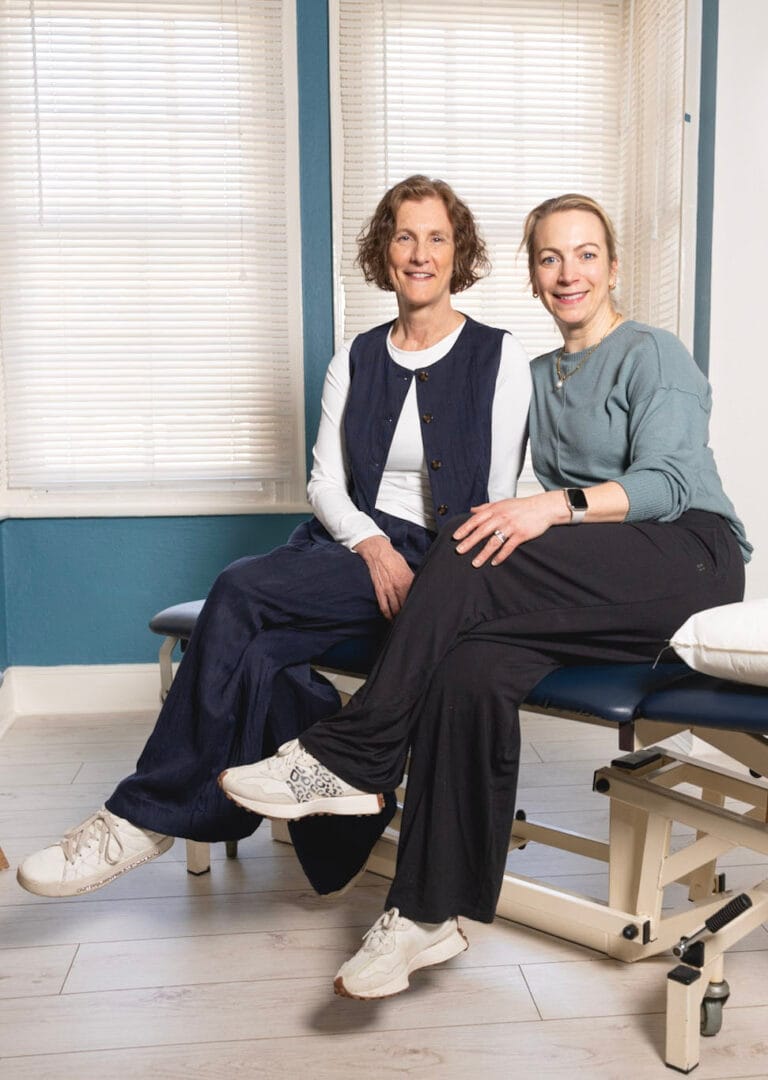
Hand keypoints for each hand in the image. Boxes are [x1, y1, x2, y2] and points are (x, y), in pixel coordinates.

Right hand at [354, 535, 414, 618]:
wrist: (378, 553)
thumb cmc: (394, 559)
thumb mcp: (407, 568)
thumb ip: (412, 580)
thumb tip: (418, 589)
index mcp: (408, 581)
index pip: (415, 598)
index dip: (417, 607)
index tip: (420, 613)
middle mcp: (398, 587)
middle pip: (405, 606)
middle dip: (409, 614)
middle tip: (413, 621)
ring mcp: (388, 590)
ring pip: (395, 609)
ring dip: (399, 617)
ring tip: (403, 622)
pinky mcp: (379, 591)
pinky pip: (384, 607)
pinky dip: (388, 615)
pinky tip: (391, 619)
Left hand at [452, 492, 567, 566]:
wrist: (543, 507)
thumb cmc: (521, 506)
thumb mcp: (502, 503)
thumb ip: (486, 507)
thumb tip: (472, 510)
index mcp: (495, 510)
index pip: (476, 520)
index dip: (465, 528)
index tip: (456, 537)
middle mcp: (501, 517)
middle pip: (482, 531)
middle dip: (469, 542)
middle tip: (459, 551)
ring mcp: (511, 526)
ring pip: (494, 541)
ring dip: (483, 553)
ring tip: (475, 563)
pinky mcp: (521, 534)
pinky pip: (508, 547)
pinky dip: (501, 556)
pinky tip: (494, 562)